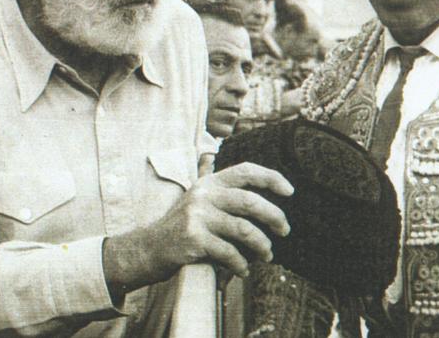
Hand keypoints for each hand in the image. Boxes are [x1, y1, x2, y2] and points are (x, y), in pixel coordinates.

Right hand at [102, 162, 291, 293]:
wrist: (148, 248)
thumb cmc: (179, 227)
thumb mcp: (196, 199)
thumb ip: (216, 187)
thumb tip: (229, 167)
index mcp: (208, 183)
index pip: (244, 171)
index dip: (270, 178)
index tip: (290, 191)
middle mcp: (203, 195)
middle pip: (249, 201)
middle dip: (274, 216)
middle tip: (284, 230)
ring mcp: (197, 216)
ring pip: (244, 229)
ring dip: (262, 245)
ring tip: (268, 255)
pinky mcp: (193, 239)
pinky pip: (229, 252)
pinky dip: (241, 264)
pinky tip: (243, 270)